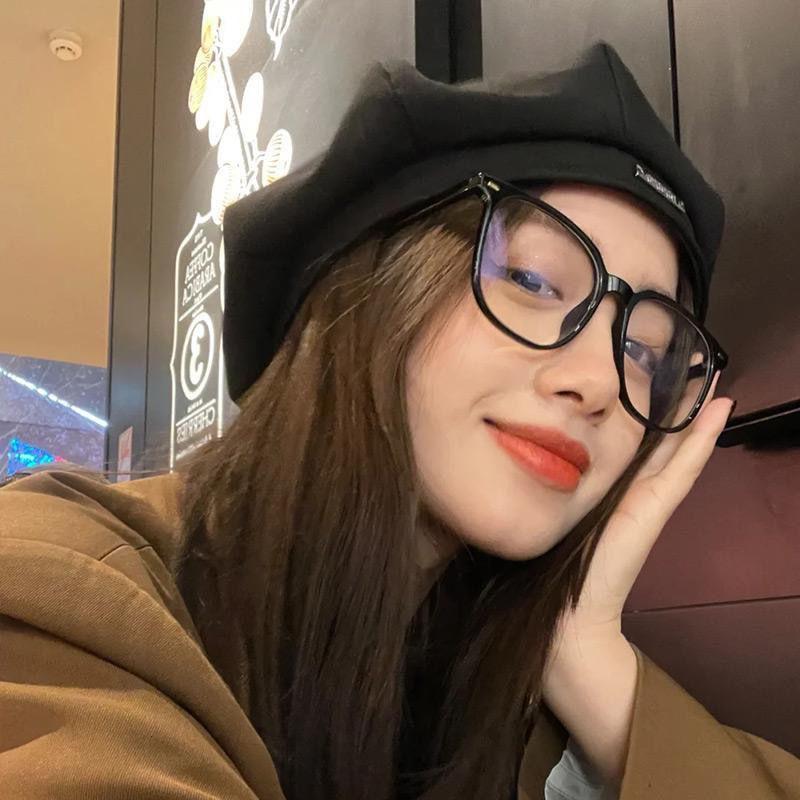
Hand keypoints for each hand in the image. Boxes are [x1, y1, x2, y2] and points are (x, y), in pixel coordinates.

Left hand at [545, 372, 734, 670]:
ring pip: (677, 446)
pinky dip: (701, 438)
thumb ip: (549, 482)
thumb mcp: (549, 508)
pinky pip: (683, 465)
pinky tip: (719, 409)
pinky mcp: (655, 507)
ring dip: (695, 413)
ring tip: (714, 379)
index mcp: (607, 488)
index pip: (631, 441)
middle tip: (697, 367)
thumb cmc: (550, 565)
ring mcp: (649, 497)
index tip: (653, 374)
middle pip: (659, 439)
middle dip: (676, 405)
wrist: (568, 613)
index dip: (644, 410)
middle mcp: (630, 488)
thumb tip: (523, 444)